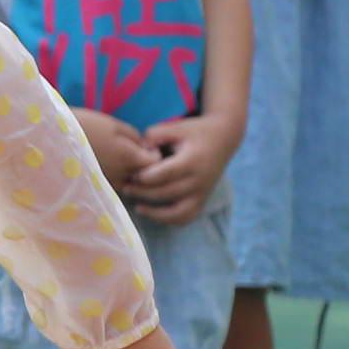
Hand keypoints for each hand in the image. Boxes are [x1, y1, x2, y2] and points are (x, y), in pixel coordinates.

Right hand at [71, 106, 153, 189]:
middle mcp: (120, 176)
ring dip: (127, 173)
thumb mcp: (112, 124)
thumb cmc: (82, 126)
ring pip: (128, 183)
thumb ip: (135, 137)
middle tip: (131, 151)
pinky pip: (111, 186)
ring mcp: (106, 185)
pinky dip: (112, 177)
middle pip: (144, 177)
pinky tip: (100, 164)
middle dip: (142, 166)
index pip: (155, 163)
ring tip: (113, 157)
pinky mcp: (94, 189)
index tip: (146, 146)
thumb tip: (146, 148)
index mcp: (128, 157)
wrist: (48, 139)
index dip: (154, 154)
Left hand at [122, 108, 239, 223]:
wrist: (223, 138)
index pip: (164, 174)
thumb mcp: (174, 127)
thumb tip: (138, 151)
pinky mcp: (203, 199)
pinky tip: (152, 214)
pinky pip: (187, 217)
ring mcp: (203, 192)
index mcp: (191, 160)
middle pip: (166, 193)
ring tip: (137, 206)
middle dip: (142, 192)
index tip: (130, 174)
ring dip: (155, 213)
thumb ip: (153, 136)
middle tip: (125, 187)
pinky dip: (170, 220)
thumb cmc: (193, 132)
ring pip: (177, 212)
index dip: (144, 177)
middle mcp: (199, 179)